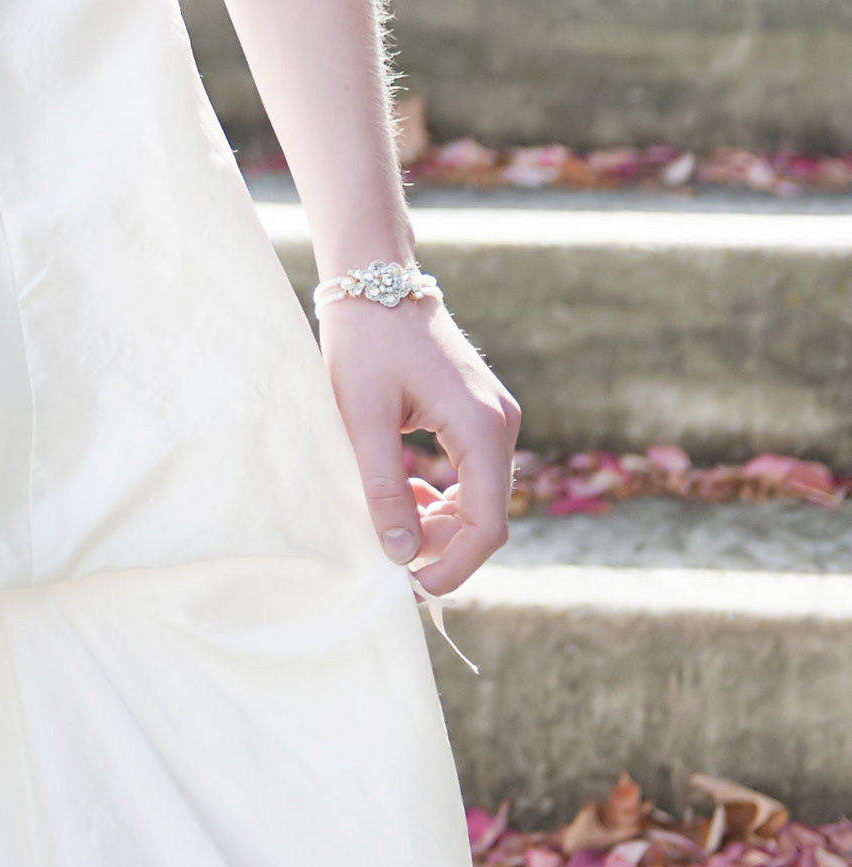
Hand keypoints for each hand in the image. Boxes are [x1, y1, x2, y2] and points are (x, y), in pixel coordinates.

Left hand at [319, 295, 519, 598]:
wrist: (373, 279)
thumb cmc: (364, 341)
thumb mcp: (363, 418)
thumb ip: (383, 486)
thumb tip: (398, 553)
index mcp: (483, 426)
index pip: (487, 524)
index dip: (452, 565)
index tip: (411, 587)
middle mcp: (502, 423)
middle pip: (488, 516)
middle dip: (444, 547)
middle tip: (391, 560)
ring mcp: (495, 417)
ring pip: (482, 498)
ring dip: (442, 523)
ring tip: (391, 522)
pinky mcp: (480, 413)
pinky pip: (474, 474)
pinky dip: (444, 496)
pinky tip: (406, 495)